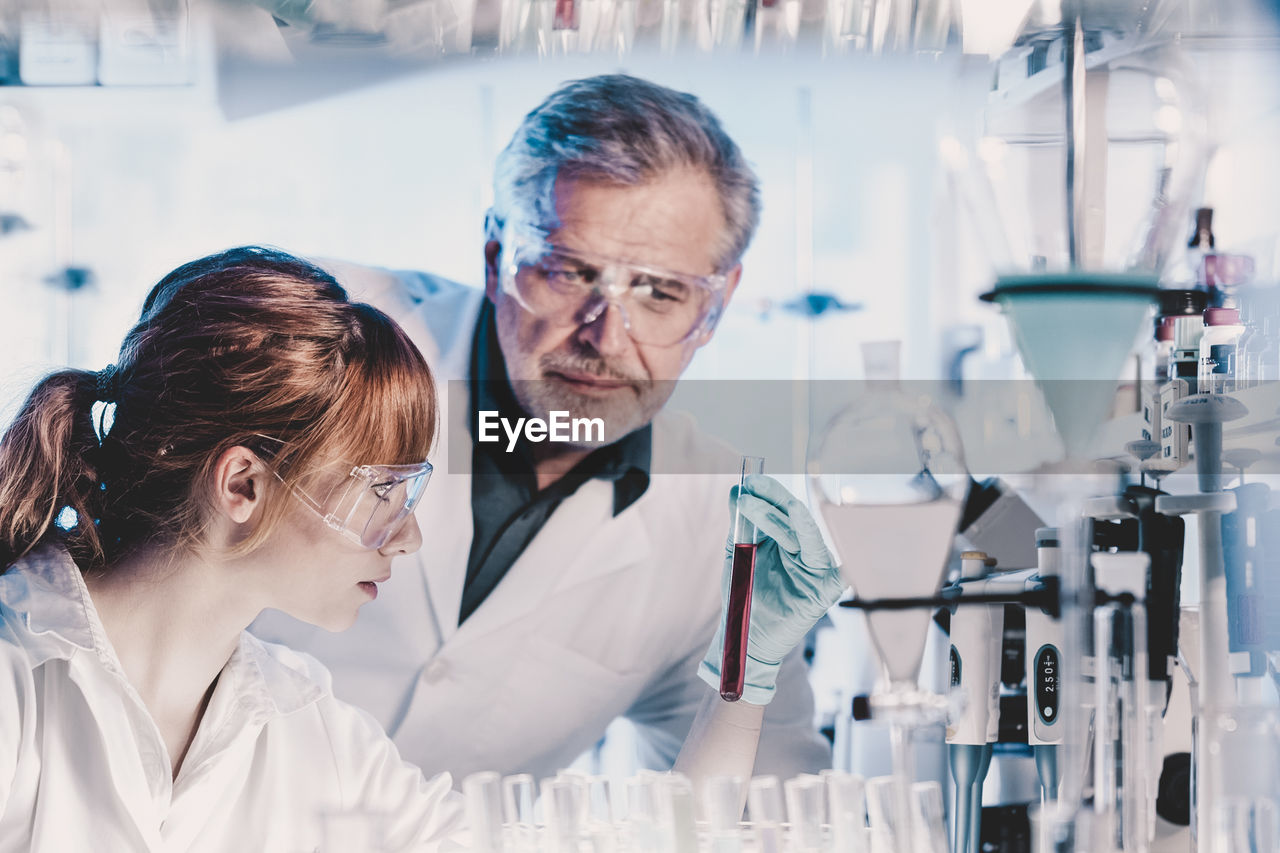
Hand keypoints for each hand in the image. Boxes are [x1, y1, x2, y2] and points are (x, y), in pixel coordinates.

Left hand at [698, 474, 846, 704]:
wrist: (742, 637)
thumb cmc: (742, 597)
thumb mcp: (737, 553)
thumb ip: (739, 523)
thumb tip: (735, 489)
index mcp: (787, 540)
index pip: (783, 509)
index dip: (769, 492)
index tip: (749, 479)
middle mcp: (806, 550)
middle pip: (796, 517)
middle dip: (774, 499)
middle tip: (752, 487)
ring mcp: (819, 567)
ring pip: (807, 534)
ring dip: (780, 518)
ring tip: (758, 505)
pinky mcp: (828, 587)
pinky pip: (832, 563)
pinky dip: (822, 545)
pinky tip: (805, 528)